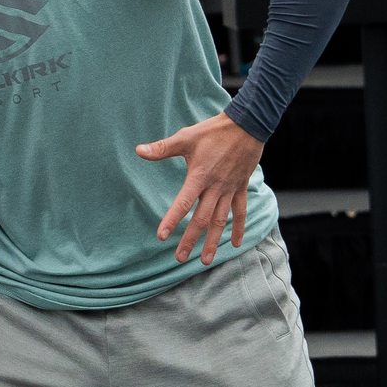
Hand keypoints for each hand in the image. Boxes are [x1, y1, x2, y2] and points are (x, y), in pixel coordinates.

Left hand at [136, 111, 263, 264]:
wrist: (247, 125)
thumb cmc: (213, 131)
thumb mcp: (186, 137)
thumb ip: (162, 148)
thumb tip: (139, 151)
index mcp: (199, 177)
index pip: (183, 203)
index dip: (172, 220)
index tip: (161, 236)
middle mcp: (215, 187)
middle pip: (202, 219)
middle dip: (190, 240)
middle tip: (179, 259)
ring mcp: (230, 189)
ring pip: (221, 221)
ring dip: (213, 242)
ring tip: (205, 261)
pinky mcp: (241, 187)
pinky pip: (240, 212)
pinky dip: (238, 228)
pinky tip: (236, 244)